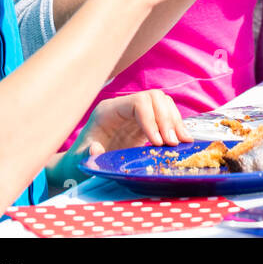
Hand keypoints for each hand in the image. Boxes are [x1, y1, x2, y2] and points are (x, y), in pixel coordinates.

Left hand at [73, 90, 192, 156]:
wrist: (81, 164)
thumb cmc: (79, 161)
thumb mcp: (79, 160)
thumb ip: (86, 154)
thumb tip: (96, 148)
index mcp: (108, 111)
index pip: (138, 102)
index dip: (151, 119)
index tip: (157, 142)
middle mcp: (124, 107)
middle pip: (155, 99)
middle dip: (167, 119)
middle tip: (173, 143)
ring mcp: (136, 113)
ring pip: (164, 104)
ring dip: (175, 122)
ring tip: (182, 142)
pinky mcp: (146, 123)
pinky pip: (166, 116)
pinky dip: (177, 126)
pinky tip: (183, 141)